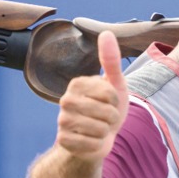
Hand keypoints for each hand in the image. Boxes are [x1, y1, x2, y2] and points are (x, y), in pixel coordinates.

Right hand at [55, 29, 128, 163]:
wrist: (97, 137)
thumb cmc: (107, 108)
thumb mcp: (115, 84)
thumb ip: (111, 60)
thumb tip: (106, 33)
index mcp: (77, 83)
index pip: (110, 93)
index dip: (116, 101)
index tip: (109, 102)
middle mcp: (65, 100)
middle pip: (106, 112)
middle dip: (112, 118)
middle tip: (105, 118)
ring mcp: (62, 121)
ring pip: (100, 129)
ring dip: (105, 132)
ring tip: (99, 129)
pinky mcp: (64, 141)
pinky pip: (92, 144)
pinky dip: (98, 145)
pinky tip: (91, 141)